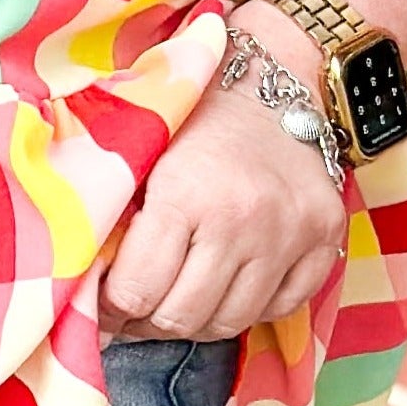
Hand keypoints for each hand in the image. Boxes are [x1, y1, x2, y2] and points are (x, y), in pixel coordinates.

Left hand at [101, 31, 346, 339]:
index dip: (111, 309)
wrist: (272, 82)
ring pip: (231, 322)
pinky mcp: (325, 241)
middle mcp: (243, 222)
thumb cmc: (193, 115)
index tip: (103, 304)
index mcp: (185, 195)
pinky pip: (281, 308)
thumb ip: (115, 214)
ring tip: (174, 304)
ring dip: (196, 323)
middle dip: (147, 323)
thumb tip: (81, 283)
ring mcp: (289, 236)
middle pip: (183, 318)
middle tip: (133, 312)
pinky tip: (223, 288)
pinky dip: (248, 308)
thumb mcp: (142, 152)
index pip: (137, 291)